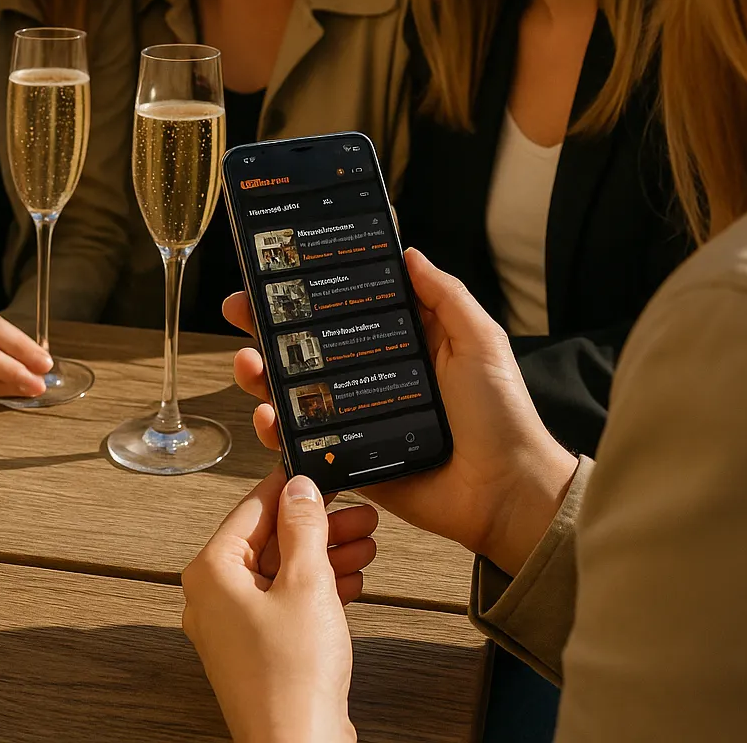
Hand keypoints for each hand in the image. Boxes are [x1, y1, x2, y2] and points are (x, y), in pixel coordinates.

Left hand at [182, 468, 362, 742]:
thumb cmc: (291, 680)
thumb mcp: (306, 582)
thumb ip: (303, 527)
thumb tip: (298, 489)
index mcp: (212, 573)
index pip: (252, 508)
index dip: (290, 487)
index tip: (316, 471)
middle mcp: (215, 599)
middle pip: (270, 540)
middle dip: (318, 525)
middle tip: (355, 511)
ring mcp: (236, 629)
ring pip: (283, 572)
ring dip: (325, 554)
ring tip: (364, 540)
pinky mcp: (259, 653)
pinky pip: (287, 603)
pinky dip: (319, 588)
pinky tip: (351, 578)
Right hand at [222, 248, 576, 575]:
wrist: (506, 493)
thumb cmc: (502, 415)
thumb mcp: (479, 340)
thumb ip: (445, 295)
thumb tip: (408, 253)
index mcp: (404, 344)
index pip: (347, 310)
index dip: (312, 291)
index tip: (277, 270)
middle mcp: (375, 378)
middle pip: (310, 347)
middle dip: (269, 327)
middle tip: (240, 308)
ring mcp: (359, 420)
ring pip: (297, 393)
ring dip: (262, 375)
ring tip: (247, 361)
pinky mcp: (351, 460)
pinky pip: (305, 444)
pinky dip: (276, 431)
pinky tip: (264, 415)